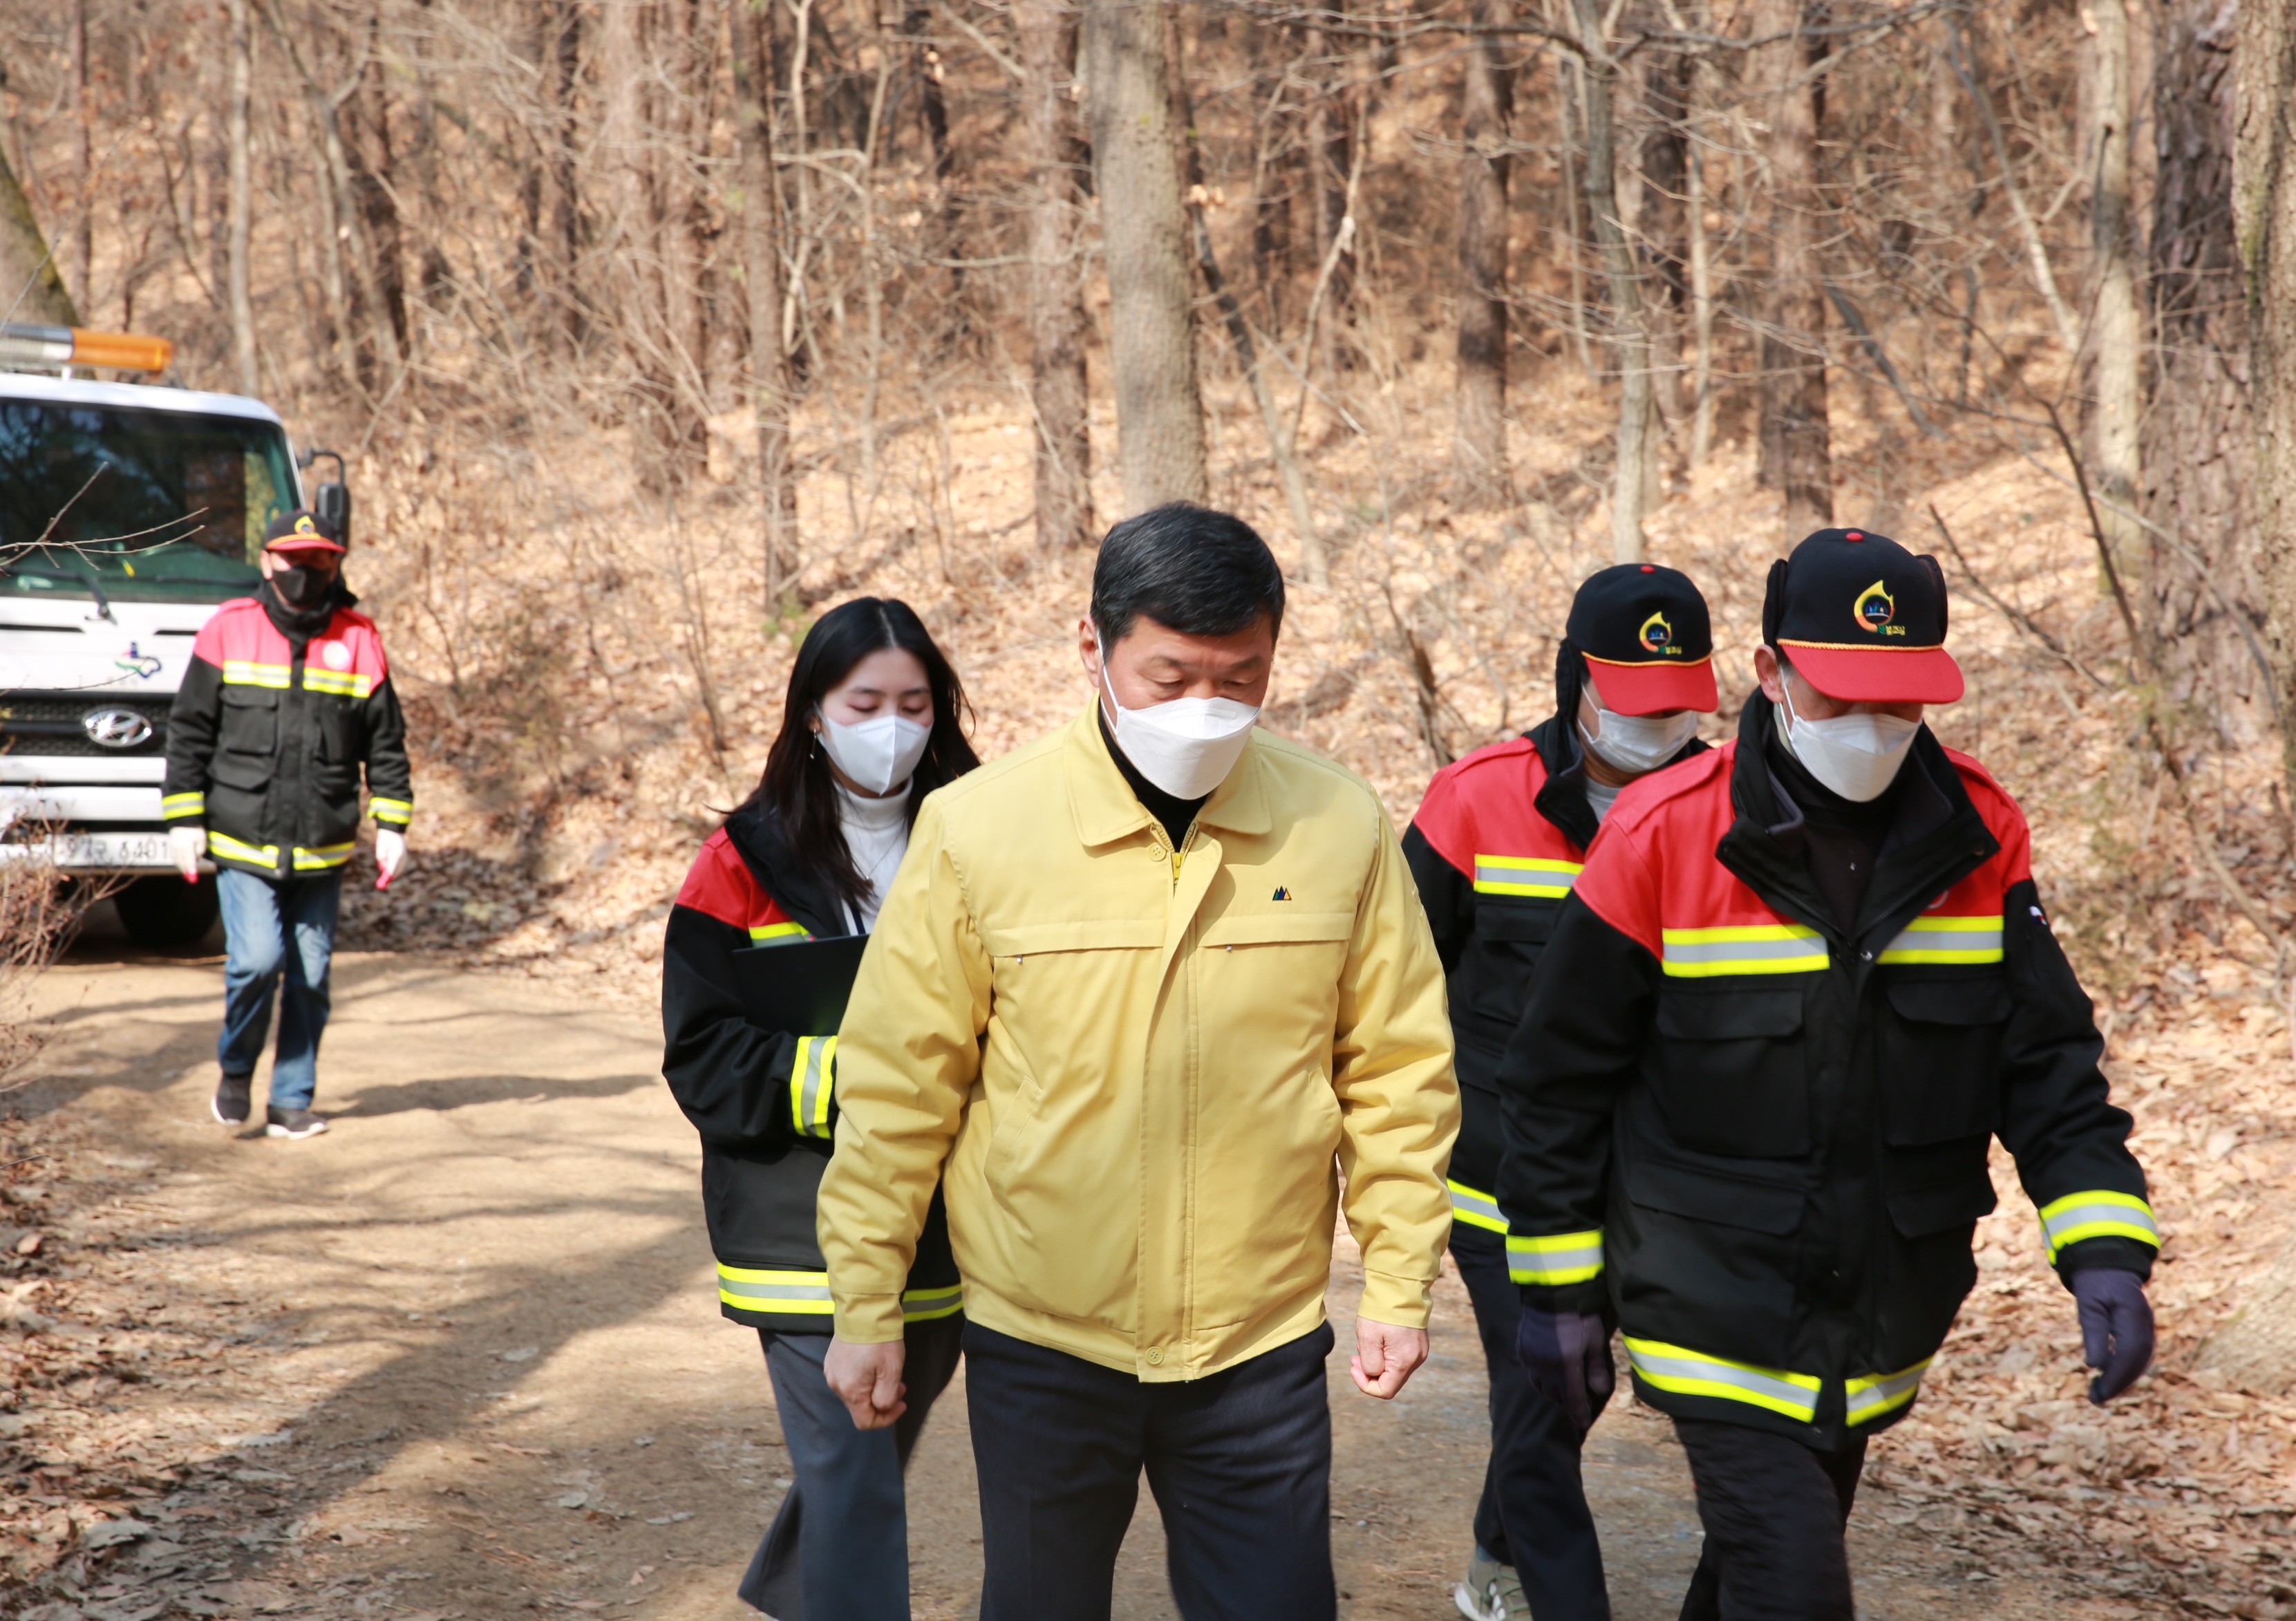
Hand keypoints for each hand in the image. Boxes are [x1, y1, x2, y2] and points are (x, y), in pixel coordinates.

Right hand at [169, 825, 206, 882]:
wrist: (183, 820)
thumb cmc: (195, 829)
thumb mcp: (202, 839)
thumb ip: (200, 850)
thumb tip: (197, 858)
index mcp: (186, 847)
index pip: (189, 862)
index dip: (191, 870)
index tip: (193, 878)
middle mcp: (178, 849)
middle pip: (182, 863)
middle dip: (186, 870)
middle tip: (190, 877)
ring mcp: (173, 847)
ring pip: (177, 860)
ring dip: (182, 866)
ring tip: (186, 872)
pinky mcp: (172, 845)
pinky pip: (175, 856)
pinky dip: (179, 861)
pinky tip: (182, 863)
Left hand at [374, 828, 406, 888]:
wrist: (393, 832)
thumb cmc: (385, 839)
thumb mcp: (380, 847)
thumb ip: (381, 857)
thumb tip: (383, 867)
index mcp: (396, 852)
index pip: (393, 866)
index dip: (390, 874)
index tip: (386, 880)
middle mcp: (402, 856)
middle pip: (398, 869)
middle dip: (391, 876)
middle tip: (384, 881)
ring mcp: (404, 857)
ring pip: (399, 869)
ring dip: (393, 872)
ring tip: (386, 865)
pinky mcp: (404, 857)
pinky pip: (400, 867)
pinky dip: (395, 869)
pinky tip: (390, 866)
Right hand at [824, 1336, 906, 1429]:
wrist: (863, 1310)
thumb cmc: (880, 1340)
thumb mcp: (891, 1371)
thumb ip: (886, 1397)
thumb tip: (881, 1407)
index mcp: (850, 1390)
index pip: (865, 1421)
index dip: (886, 1419)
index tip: (901, 1404)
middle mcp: (836, 1384)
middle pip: (860, 1407)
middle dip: (882, 1401)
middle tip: (900, 1386)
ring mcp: (832, 1371)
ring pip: (855, 1393)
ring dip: (873, 1389)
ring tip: (889, 1373)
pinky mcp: (833, 1360)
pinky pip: (849, 1379)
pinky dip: (864, 1379)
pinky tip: (875, 1365)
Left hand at [1350, 1316, 1427, 1398]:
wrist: (1400, 1285)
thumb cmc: (1382, 1311)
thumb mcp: (1368, 1338)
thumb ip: (1370, 1364)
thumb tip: (1373, 1374)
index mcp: (1404, 1361)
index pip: (1385, 1390)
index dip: (1365, 1385)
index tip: (1353, 1367)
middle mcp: (1416, 1359)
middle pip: (1390, 1380)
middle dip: (1370, 1371)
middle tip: (1355, 1355)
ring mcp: (1419, 1351)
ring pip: (1394, 1368)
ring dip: (1377, 1360)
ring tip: (1368, 1340)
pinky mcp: (1418, 1342)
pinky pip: (1399, 1357)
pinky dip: (1385, 1352)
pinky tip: (1378, 1336)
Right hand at [1514, 1302, 1614, 1436]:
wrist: (1552, 1292)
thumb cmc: (1580, 1315)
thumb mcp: (1595, 1341)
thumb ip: (1596, 1369)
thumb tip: (1599, 1392)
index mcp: (1566, 1366)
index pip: (1572, 1399)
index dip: (1578, 1413)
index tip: (1583, 1422)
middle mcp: (1545, 1366)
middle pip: (1555, 1395)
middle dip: (1566, 1401)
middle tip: (1577, 1401)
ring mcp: (1531, 1358)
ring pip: (1539, 1386)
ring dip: (1551, 1391)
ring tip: (1562, 1388)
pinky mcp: (1522, 1348)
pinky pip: (1530, 1371)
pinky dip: (1540, 1376)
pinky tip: (1548, 1371)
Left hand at [2071, 1268, 2153, 1403]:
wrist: (2109, 1258)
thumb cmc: (2095, 1280)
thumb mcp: (2088, 1302)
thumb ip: (2093, 1332)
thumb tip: (2094, 1365)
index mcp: (2133, 1316)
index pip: (2128, 1354)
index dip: (2115, 1376)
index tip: (2098, 1393)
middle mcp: (2145, 1324)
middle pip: (2137, 1361)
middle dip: (2119, 1383)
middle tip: (2096, 1399)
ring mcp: (2146, 1326)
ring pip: (2140, 1360)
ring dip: (2122, 1379)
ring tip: (2100, 1393)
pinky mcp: (2141, 1328)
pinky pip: (2138, 1353)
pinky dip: (2125, 1368)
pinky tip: (2108, 1377)